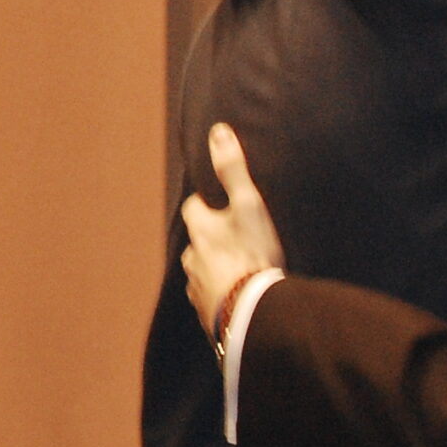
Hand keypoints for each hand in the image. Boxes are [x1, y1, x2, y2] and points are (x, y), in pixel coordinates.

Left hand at [181, 123, 284, 336]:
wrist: (254, 311)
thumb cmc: (252, 254)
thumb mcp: (249, 206)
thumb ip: (233, 171)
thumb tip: (217, 132)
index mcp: (200, 230)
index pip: (194, 209)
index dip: (206, 206)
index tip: (221, 206)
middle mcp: (191, 258)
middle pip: (197, 243)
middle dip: (210, 240)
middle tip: (235, 240)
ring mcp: (198, 288)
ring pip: (202, 272)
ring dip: (215, 270)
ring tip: (239, 273)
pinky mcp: (207, 315)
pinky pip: (210, 301)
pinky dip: (220, 296)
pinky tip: (238, 299)